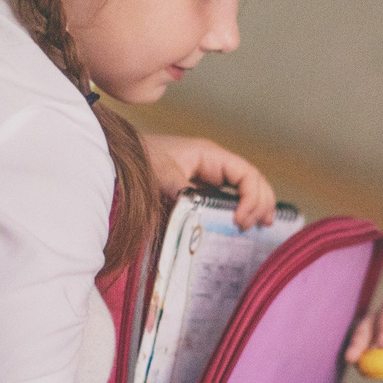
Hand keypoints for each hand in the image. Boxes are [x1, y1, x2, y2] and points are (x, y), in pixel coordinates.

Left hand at [145, 134, 276, 228]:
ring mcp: (209, 175)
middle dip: (261, 202)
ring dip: (256, 205)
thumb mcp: (162, 176)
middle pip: (252, 180)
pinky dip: (240, 208)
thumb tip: (203, 213)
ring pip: (244, 188)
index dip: (251, 198)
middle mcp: (215, 164)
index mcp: (211, 156)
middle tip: (261, 226)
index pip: (246, 174)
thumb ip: (184, 193)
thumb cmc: (141, 160)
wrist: (120, 159)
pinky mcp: (200, 188)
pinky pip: (228, 197)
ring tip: (263, 225)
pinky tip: (243, 223)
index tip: (240, 220)